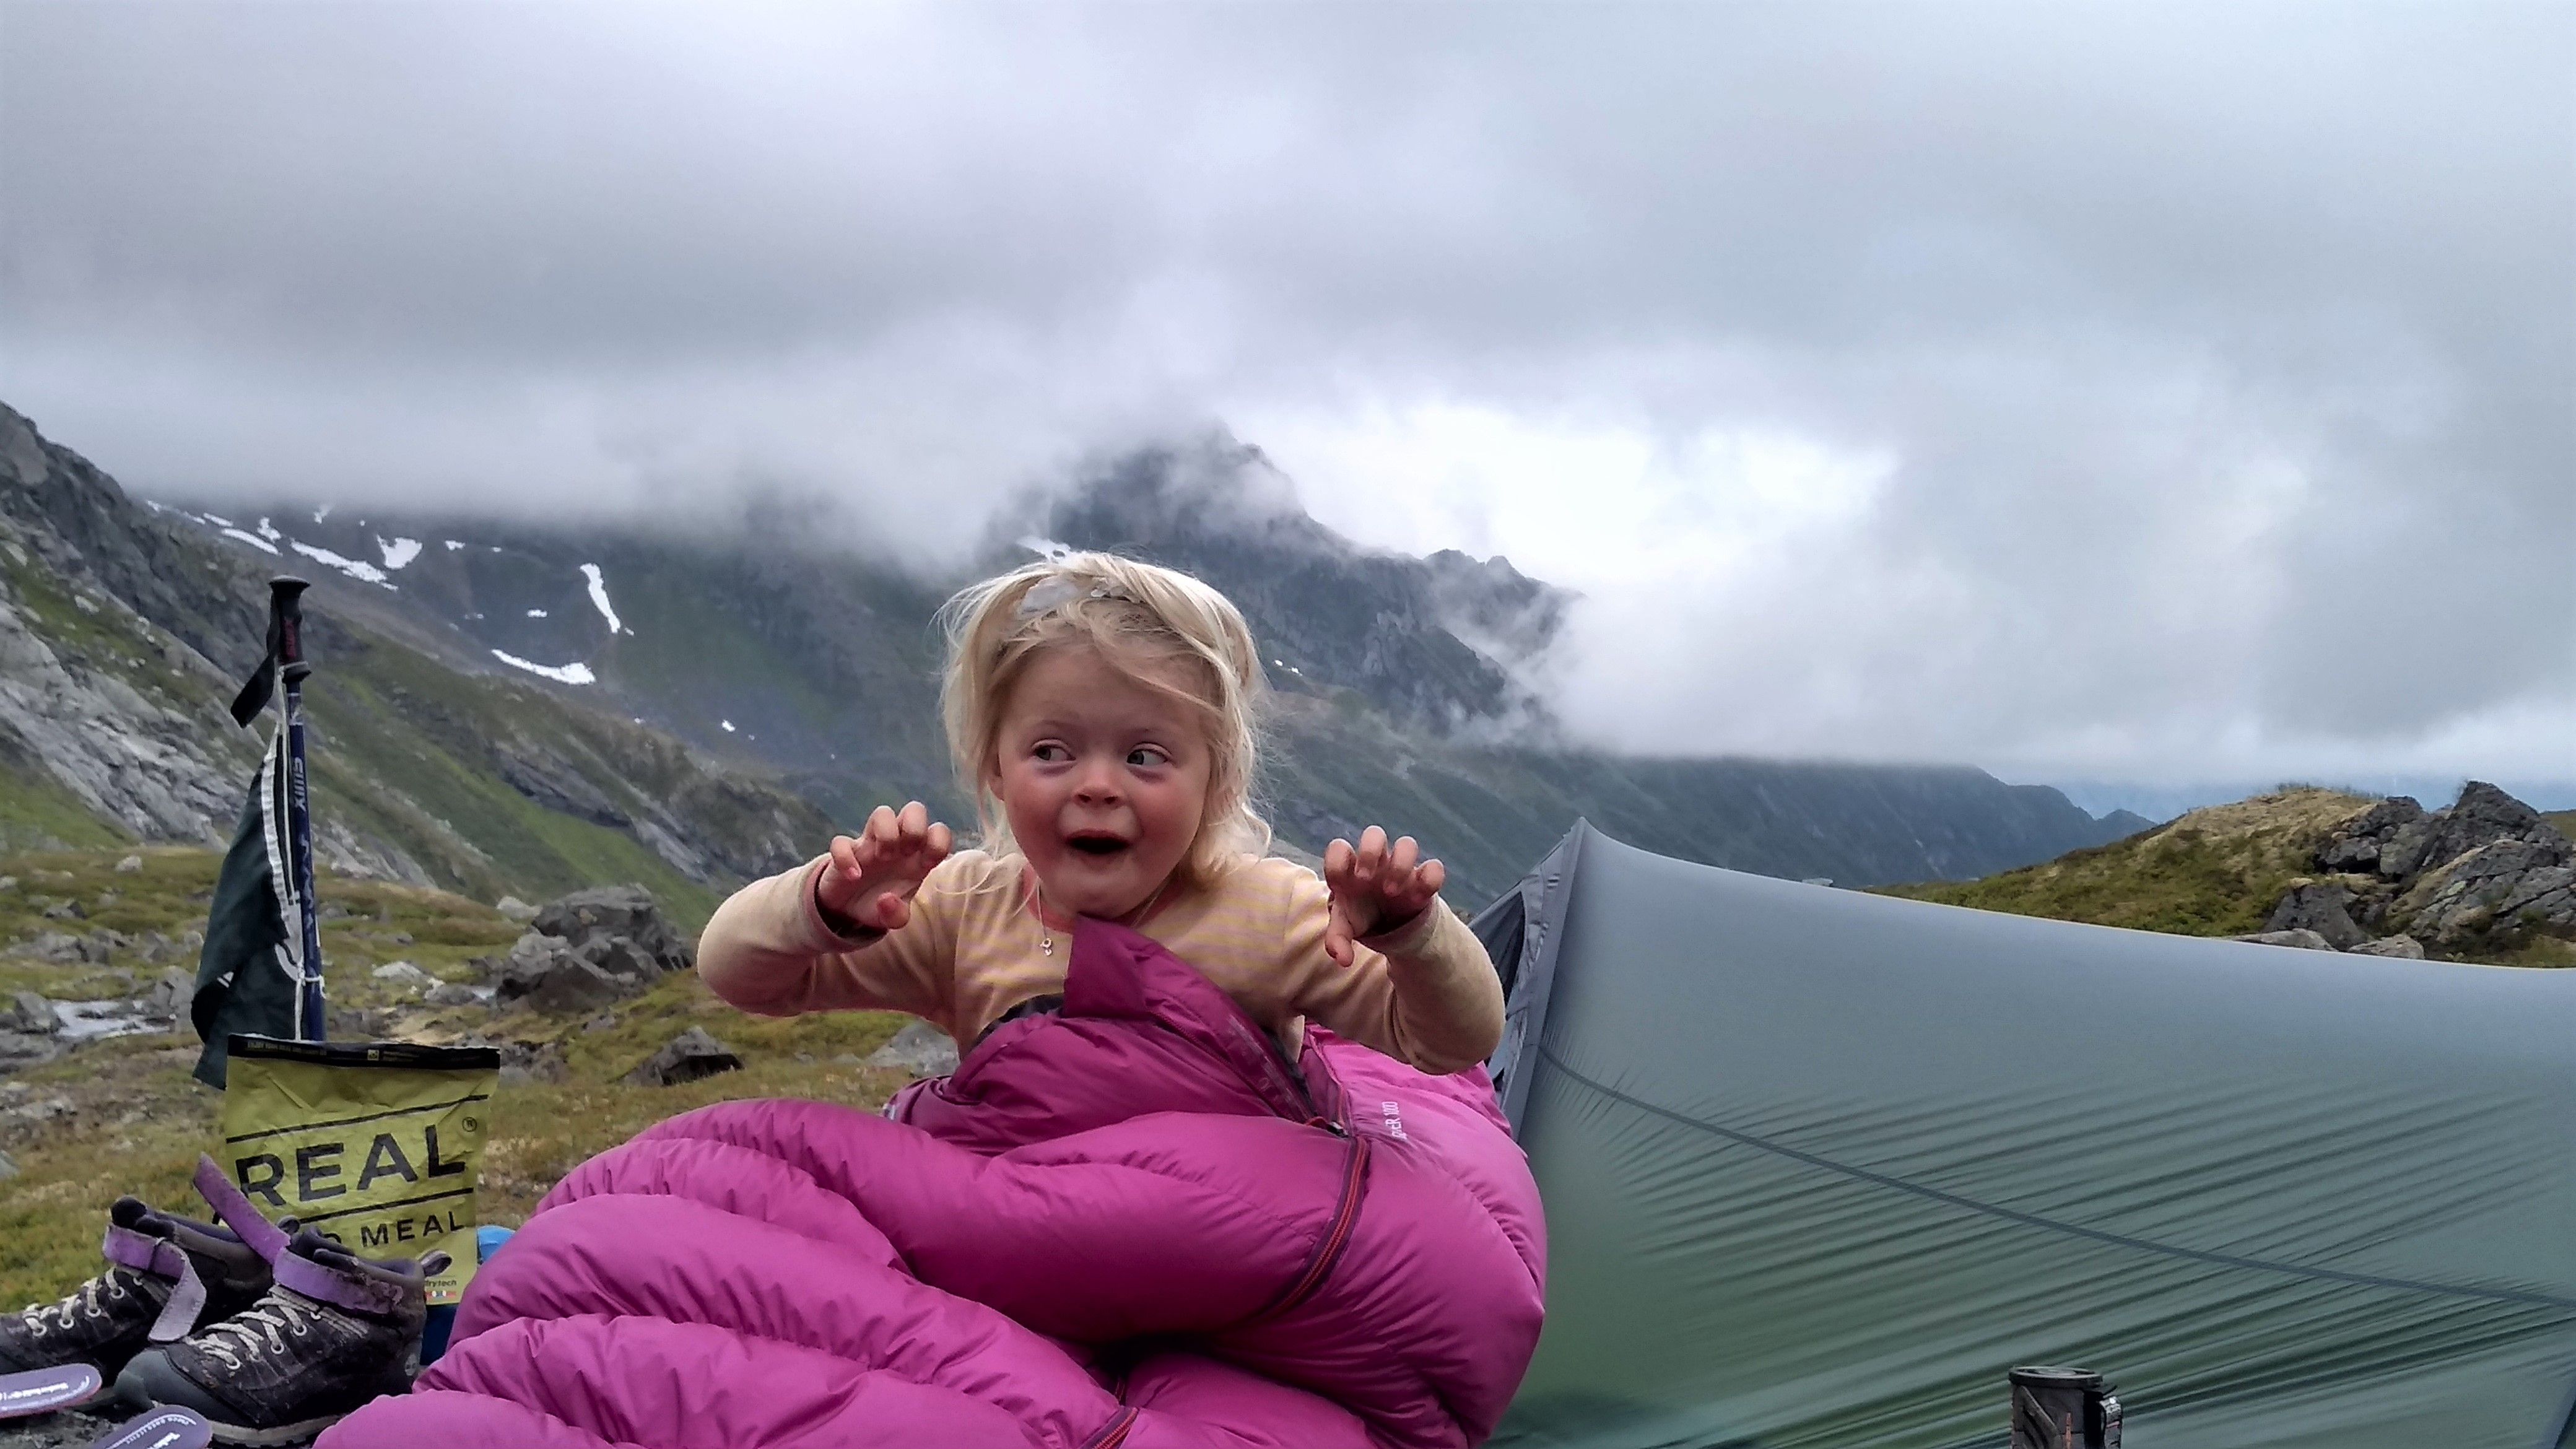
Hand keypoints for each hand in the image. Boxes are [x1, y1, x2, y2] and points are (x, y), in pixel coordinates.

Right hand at [818, 802, 953, 932]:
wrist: (849, 909)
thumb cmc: (881, 903)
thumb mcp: (894, 918)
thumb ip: (898, 915)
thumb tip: (887, 899)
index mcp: (918, 856)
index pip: (938, 831)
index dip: (937, 843)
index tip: (926, 865)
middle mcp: (897, 843)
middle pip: (915, 809)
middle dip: (914, 829)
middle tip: (905, 854)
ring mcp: (871, 843)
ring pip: (882, 812)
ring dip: (886, 834)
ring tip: (882, 858)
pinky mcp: (846, 850)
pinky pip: (841, 842)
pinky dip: (847, 858)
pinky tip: (854, 877)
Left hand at [1322, 826, 1445, 967]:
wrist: (1391, 924)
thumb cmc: (1362, 916)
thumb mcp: (1346, 928)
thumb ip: (1338, 940)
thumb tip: (1342, 959)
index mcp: (1351, 868)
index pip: (1340, 848)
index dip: (1337, 861)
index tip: (1339, 885)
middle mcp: (1377, 862)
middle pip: (1375, 834)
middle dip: (1369, 852)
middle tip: (1366, 880)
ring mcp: (1402, 868)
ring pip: (1407, 845)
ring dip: (1400, 865)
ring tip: (1392, 892)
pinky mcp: (1423, 879)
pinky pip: (1434, 867)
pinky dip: (1429, 880)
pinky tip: (1418, 899)